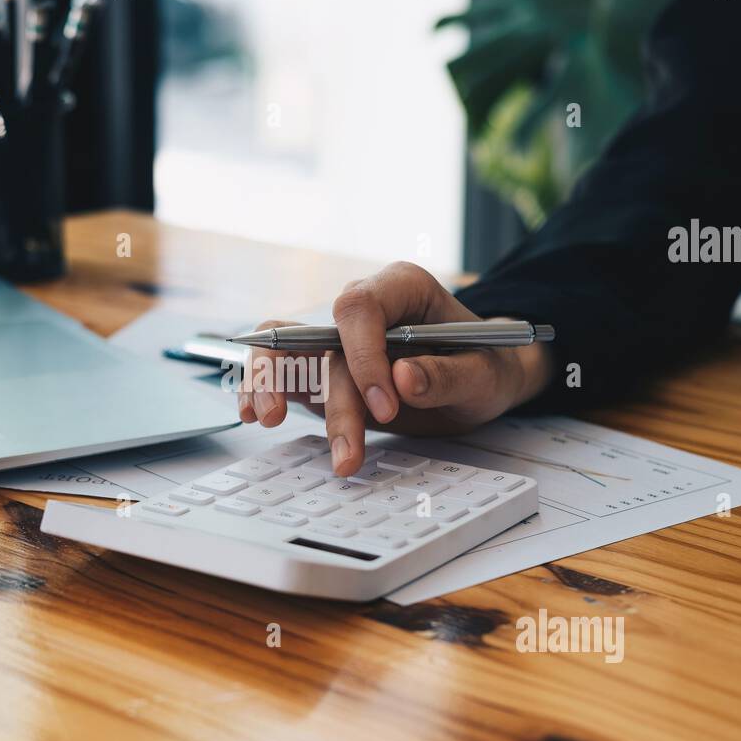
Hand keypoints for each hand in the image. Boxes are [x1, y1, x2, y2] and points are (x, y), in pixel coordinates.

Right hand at [237, 262, 554, 475]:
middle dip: (330, 398)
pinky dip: (264, 389)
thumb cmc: (486, 365)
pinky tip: (255, 414)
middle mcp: (362, 309)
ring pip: (285, 348)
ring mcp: (337, 339)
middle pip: (321, 340)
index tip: (386, 407)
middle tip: (346, 452)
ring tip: (266, 421)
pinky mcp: (323, 369)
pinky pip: (282, 370)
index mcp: (401, 288)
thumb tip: (403, 379)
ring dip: (274, 385)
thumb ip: (448, 377)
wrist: (480, 377)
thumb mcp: (484, 375)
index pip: (360, 308)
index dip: (363, 356)